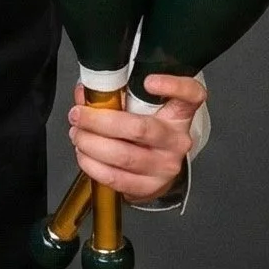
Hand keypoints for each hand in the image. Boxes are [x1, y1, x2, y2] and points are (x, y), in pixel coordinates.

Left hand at [67, 75, 206, 204]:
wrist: (158, 167)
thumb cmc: (146, 130)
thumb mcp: (139, 107)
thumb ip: (115, 95)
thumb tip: (84, 94)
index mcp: (179, 113)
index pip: (191, 95)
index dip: (173, 86)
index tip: (148, 81)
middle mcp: (177, 140)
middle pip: (139, 129)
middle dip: (99, 121)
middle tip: (78, 115)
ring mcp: (166, 166)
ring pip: (123, 156)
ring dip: (91, 144)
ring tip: (77, 135)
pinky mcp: (150, 187)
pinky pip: (116, 178)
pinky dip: (92, 165)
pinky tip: (83, 154)